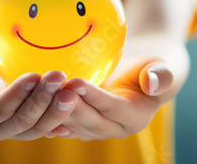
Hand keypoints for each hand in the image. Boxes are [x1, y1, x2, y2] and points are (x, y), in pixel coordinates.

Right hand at [0, 56, 78, 140]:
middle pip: (24, 121)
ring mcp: (19, 129)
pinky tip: (79, 105)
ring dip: (58, 109)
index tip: (33, 76)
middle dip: (42, 100)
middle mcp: (0, 129)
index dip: (16, 95)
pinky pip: (52, 125)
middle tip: (59, 77)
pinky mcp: (35, 124)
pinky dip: (65, 118)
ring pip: (41, 126)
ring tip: (72, 89)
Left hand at [47, 58, 174, 139]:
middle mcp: (116, 129)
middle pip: (90, 121)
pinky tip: (35, 107)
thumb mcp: (162, 67)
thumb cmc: (151, 67)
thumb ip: (161, 75)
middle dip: (70, 106)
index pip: (112, 108)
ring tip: (41, 93)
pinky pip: (65, 124)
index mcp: (136, 117)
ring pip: (74, 124)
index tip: (76, 82)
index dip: (94, 97)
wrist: (139, 76)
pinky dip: (50, 117)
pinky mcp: (83, 126)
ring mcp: (97, 130)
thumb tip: (152, 83)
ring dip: (57, 111)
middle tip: (53, 88)